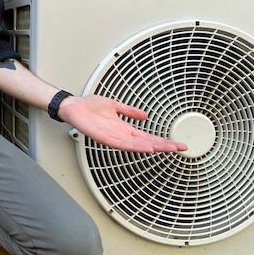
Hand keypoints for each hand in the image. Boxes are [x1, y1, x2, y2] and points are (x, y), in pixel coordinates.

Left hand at [58, 94, 186, 152]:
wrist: (73, 106)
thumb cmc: (89, 106)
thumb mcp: (114, 106)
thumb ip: (129, 111)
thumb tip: (144, 115)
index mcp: (124, 128)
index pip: (147, 136)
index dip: (162, 140)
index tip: (177, 143)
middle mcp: (120, 134)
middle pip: (146, 143)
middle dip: (163, 146)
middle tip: (180, 148)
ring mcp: (112, 137)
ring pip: (136, 145)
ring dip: (152, 147)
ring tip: (167, 148)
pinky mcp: (103, 137)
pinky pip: (120, 144)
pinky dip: (134, 146)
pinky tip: (145, 147)